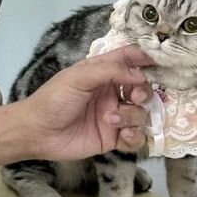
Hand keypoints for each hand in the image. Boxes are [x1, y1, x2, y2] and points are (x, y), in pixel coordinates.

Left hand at [17, 45, 153, 162]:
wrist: (37, 132)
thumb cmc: (53, 99)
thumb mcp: (78, 77)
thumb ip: (110, 71)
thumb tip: (140, 74)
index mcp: (102, 73)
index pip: (129, 60)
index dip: (145, 58)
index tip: (159, 62)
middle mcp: (111, 92)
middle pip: (142, 88)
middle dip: (143, 92)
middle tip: (133, 97)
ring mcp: (113, 116)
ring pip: (141, 113)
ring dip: (132, 115)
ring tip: (110, 119)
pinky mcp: (112, 138)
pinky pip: (136, 137)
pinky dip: (134, 136)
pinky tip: (121, 135)